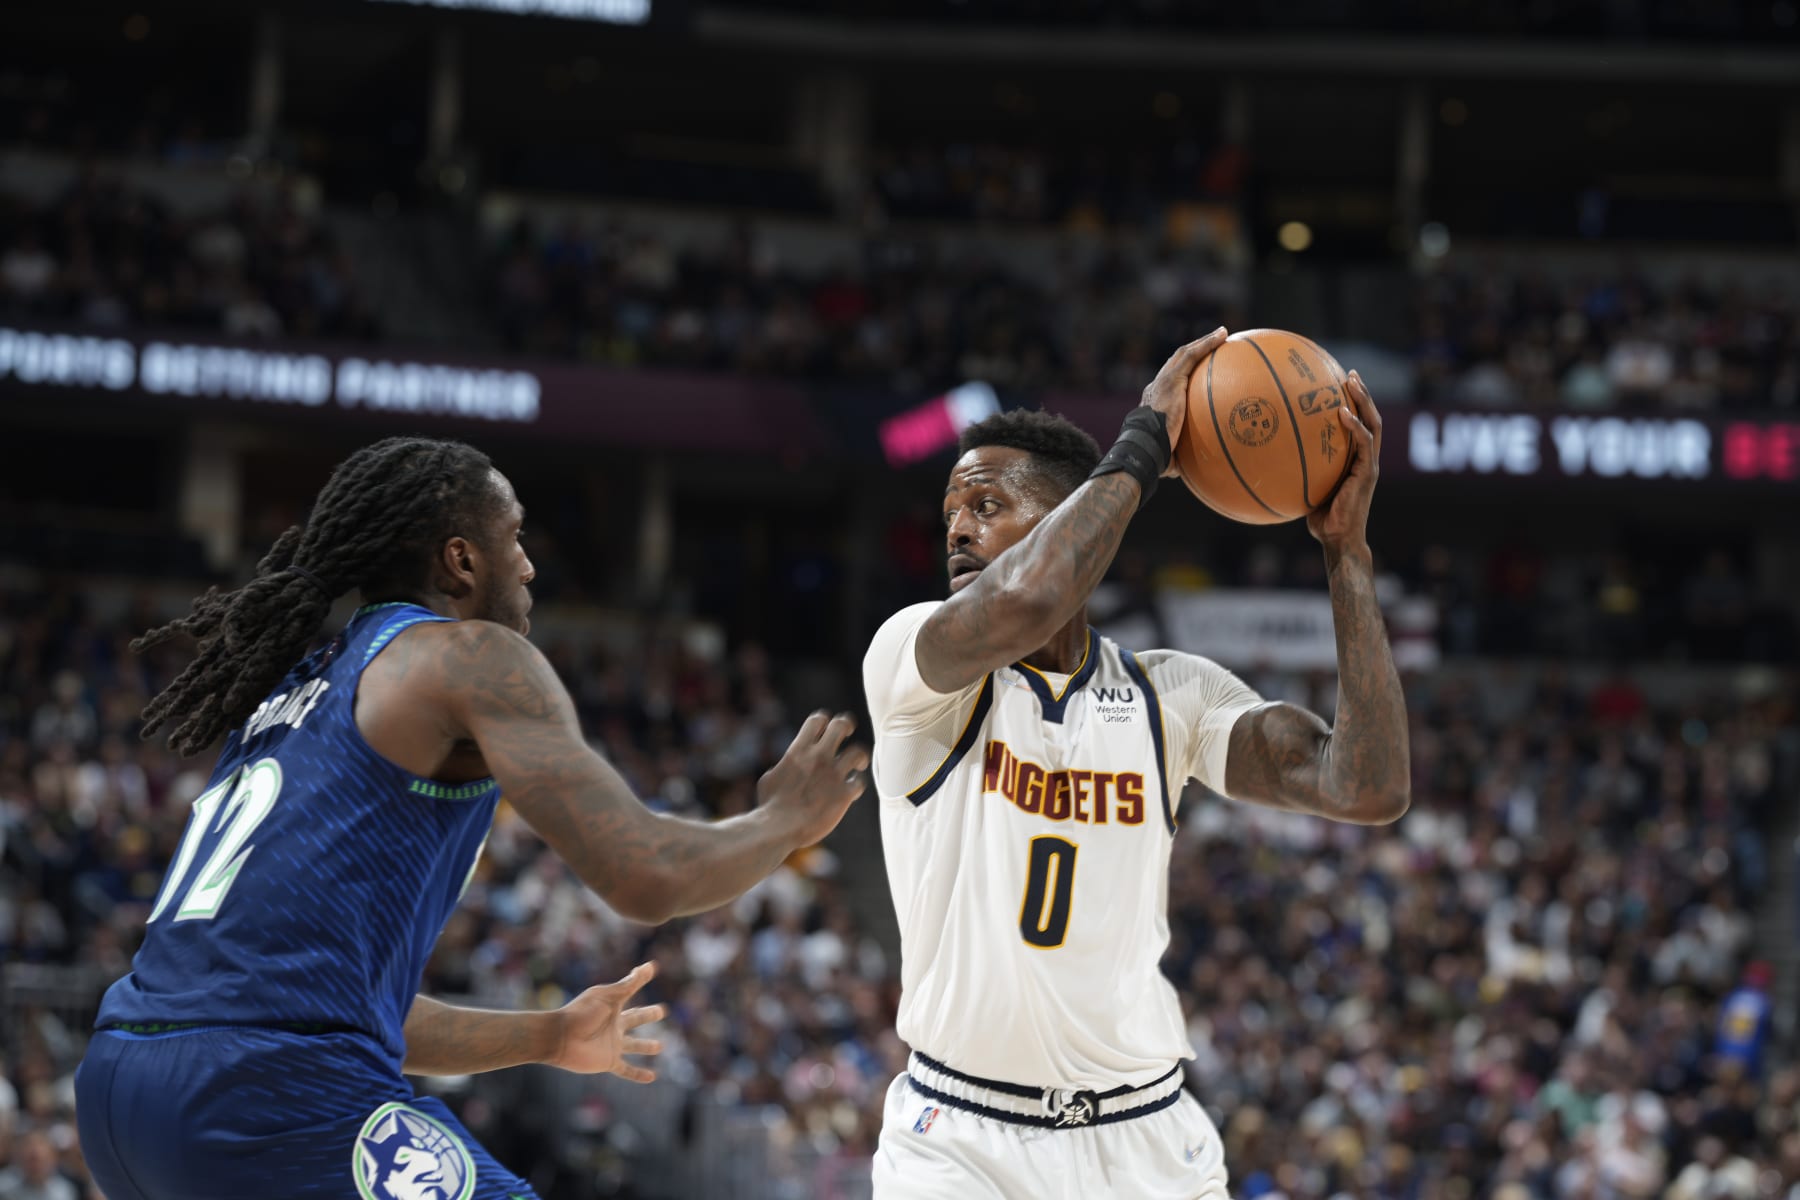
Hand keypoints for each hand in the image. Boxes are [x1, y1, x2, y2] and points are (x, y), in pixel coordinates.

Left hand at [550, 962, 666, 1081]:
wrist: (559, 1038)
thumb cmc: (581, 1013)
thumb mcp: (607, 996)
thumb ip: (629, 984)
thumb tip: (650, 966)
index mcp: (613, 1007)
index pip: (630, 993)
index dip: (639, 983)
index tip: (651, 972)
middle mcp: (614, 1025)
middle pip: (635, 1019)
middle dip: (647, 1015)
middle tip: (661, 1011)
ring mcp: (612, 1044)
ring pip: (634, 1045)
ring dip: (646, 1046)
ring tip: (659, 1046)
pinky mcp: (608, 1061)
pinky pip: (626, 1070)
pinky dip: (638, 1074)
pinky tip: (651, 1077)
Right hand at [757, 711, 869, 846]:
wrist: (780, 828)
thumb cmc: (770, 807)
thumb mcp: (768, 780)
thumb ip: (782, 769)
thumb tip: (783, 768)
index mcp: (799, 750)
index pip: (818, 720)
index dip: (824, 721)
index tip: (825, 729)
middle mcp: (819, 757)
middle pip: (841, 725)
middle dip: (846, 726)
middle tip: (847, 733)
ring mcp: (834, 774)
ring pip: (858, 752)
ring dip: (859, 757)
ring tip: (858, 764)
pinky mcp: (844, 794)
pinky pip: (859, 783)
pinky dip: (856, 785)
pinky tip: (851, 791)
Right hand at [1140, 326, 1227, 475]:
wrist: (1145, 445)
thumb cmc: (1155, 455)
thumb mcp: (1168, 456)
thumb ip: (1178, 457)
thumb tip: (1189, 471)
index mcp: (1155, 403)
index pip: (1170, 385)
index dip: (1182, 377)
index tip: (1196, 376)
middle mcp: (1157, 387)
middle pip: (1176, 364)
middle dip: (1193, 353)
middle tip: (1212, 346)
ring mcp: (1164, 380)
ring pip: (1184, 354)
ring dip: (1203, 343)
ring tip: (1222, 334)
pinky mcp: (1172, 378)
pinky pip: (1192, 355)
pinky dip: (1207, 344)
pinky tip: (1223, 335)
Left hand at [1306, 369, 1380, 553]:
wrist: (1338, 539)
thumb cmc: (1320, 518)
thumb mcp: (1306, 487)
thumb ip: (1298, 469)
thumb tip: (1267, 456)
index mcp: (1355, 460)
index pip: (1359, 425)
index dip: (1354, 404)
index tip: (1341, 383)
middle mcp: (1366, 458)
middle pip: (1370, 417)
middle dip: (1362, 394)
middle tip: (1350, 374)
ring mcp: (1369, 464)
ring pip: (1373, 424)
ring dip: (1364, 401)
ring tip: (1352, 382)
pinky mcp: (1368, 472)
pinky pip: (1363, 443)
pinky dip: (1355, 426)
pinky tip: (1342, 412)